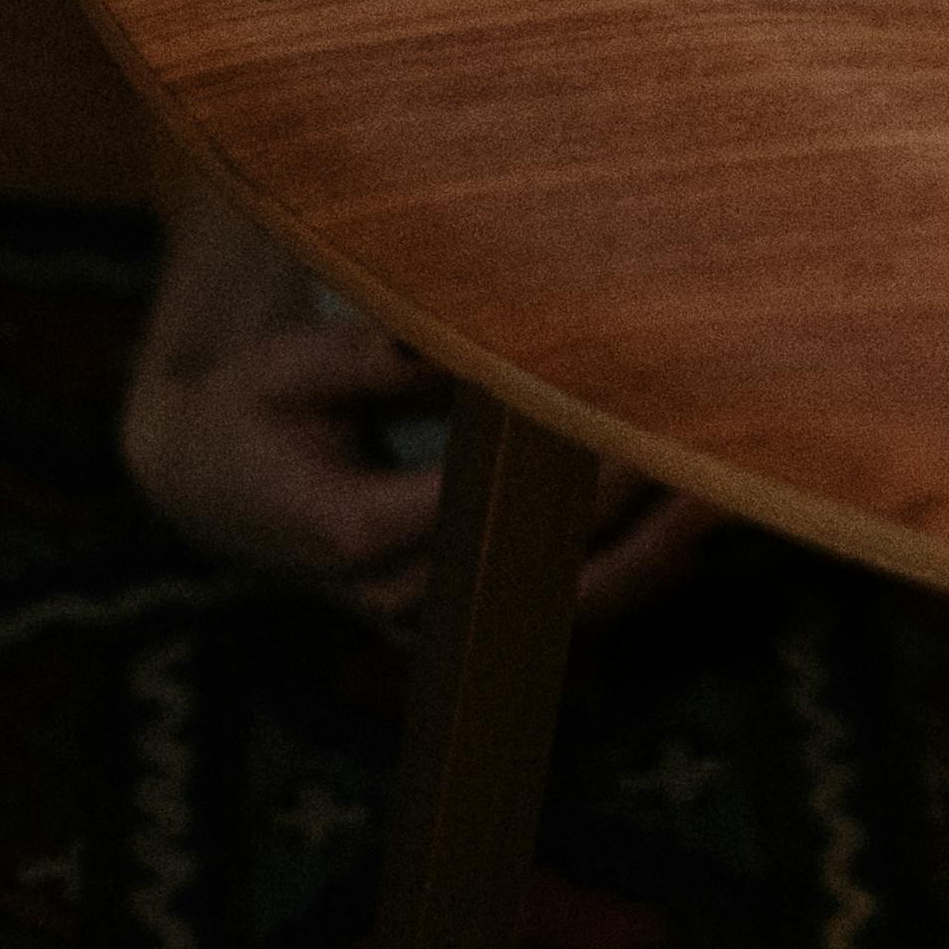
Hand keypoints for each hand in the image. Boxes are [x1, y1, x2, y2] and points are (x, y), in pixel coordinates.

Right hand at [127, 173, 723, 620]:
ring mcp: (433, 612)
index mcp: (355, 533)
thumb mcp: (283, 371)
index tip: (624, 417)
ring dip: (653, 548)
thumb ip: (366, 360)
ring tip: (734, 489)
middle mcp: (398, 591)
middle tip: (709, 447)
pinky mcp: (461, 607)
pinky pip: (559, 600)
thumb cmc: (251, 408)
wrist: (214, 480)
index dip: (557, 468)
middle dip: (627, 507)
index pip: (480, 506)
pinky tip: (701, 513)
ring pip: (560, 601)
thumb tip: (439, 336)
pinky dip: (635, 564)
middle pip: (536, 564)